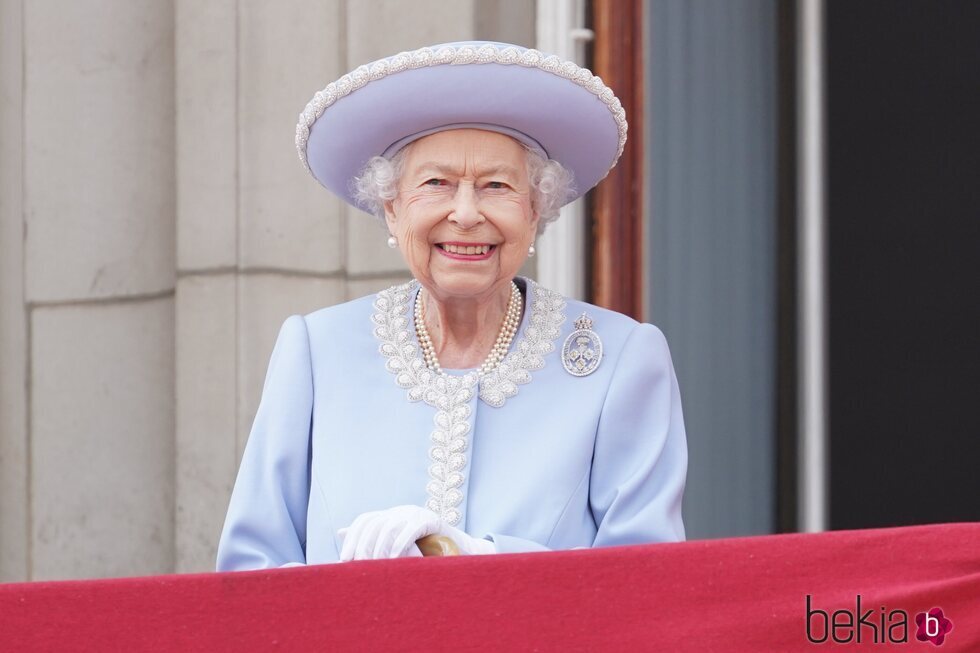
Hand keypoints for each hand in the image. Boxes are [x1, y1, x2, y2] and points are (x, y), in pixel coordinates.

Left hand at [337, 505, 495, 560]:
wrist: (458, 551)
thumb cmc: (425, 553)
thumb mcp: (395, 547)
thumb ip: (371, 540)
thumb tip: (341, 532)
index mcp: (390, 516)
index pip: (364, 520)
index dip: (353, 538)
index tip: (344, 559)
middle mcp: (401, 511)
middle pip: (374, 523)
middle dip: (363, 545)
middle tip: (358, 566)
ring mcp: (416, 513)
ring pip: (390, 526)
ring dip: (380, 547)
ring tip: (376, 566)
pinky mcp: (431, 519)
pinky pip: (412, 528)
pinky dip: (401, 542)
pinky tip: (395, 557)